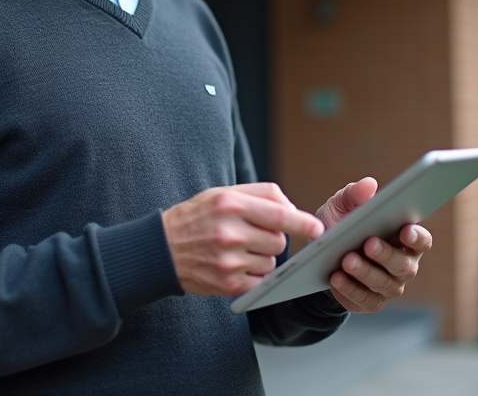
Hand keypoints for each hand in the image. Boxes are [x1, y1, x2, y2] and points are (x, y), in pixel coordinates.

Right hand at [162, 183, 323, 296]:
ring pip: (272, 262)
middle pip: (279, 241)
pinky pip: (260, 280)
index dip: (303, 222)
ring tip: (239, 250)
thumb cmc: (196, 217)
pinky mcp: (227, 284)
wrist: (160, 249)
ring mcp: (228, 261)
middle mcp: (229, 232)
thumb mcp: (221, 194)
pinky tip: (236, 265)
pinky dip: (255, 274)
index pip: (279, 214)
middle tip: (254, 235)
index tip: (317, 229)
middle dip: (275, 239)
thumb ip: (259, 195)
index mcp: (230, 204)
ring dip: (264, 257)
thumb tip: (293, 209)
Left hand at [316, 178, 432, 312]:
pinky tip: (336, 278)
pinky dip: (350, 289)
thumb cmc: (339, 225)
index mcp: (404, 239)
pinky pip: (365, 300)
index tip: (405, 230)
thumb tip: (369, 185)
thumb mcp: (341, 206)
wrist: (319, 256)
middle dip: (386, 254)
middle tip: (368, 244)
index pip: (421, 240)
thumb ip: (354, 194)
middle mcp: (402, 265)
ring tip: (347, 260)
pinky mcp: (370, 302)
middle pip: (404, 265)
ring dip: (365, 272)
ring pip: (385, 284)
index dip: (416, 237)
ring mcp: (388, 286)